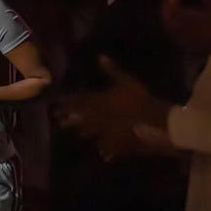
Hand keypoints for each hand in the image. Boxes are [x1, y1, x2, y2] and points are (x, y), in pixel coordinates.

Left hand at [56, 56, 172, 160]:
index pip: (80, 101)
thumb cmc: (139, 99)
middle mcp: (99, 117)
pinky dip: (106, 150)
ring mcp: (107, 131)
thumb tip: (100, 56)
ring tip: (75, 134)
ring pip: (92, 132)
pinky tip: (102, 154)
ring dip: (82, 132)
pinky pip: (109, 147)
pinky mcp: (117, 142)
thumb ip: (112, 70)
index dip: (68, 102)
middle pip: (81, 118)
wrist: (152, 122)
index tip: (58, 104)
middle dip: (69, 119)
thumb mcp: (126, 81)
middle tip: (58, 121)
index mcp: (100, 102)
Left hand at [162, 0, 210, 63]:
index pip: (173, 9)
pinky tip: (174, 25)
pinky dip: (171, 28)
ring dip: (167, 19)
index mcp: (191, 18)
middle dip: (165, 10)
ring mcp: (183, 38)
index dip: (169, 1)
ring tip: (169, 12)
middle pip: (167, 19)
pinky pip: (174, 35)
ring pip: (169, 28)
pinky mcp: (185, 46)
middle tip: (167, 3)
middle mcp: (184, 29)